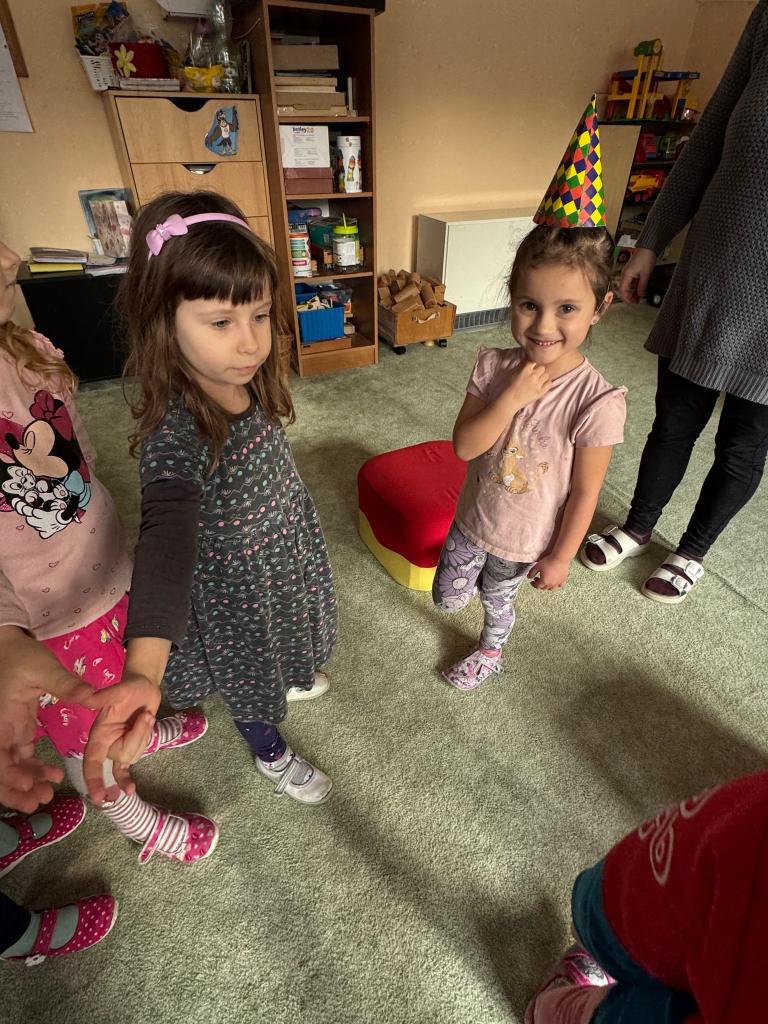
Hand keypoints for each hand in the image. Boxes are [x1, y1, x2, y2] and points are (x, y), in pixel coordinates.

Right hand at [0, 628, 98, 811]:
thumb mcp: (44, 668)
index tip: (30, 786)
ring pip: (10, 768)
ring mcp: (5, 732)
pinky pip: (19, 758)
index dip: (9, 778)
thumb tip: (94, 696)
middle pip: (0, 771)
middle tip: (40, 801)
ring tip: (48, 793)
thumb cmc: (22, 655)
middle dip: (15, 790)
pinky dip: (32, 770)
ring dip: (25, 784)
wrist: (10, 644)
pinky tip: (52, 776)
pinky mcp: (15, 731)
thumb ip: (67, 684)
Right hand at [82, 673, 159, 803]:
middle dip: (138, 737)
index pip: (93, 760)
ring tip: (146, 717)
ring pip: (132, 757)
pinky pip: (127, 766)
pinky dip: (126, 779)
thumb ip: (105, 696)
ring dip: (144, 737)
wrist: (144, 687)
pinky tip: (130, 790)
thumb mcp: (120, 689)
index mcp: (98, 733)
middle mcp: (106, 744)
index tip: (97, 796)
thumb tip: (88, 698)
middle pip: (122, 756)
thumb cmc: (130, 687)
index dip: (94, 778)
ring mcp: (117, 747)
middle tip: (146, 715)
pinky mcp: (129, 748)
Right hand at [504, 360, 551, 409]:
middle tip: (535, 375)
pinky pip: (549, 384)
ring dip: (543, 377)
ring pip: (546, 375)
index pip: (534, 362)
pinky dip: (547, 383)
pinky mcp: (540, 392)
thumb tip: (526, 362)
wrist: (510, 400)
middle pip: (542, 368)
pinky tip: (542, 385)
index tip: (531, 368)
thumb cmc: (508, 387)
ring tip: (538, 381)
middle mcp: (533, 375)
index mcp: (525, 369)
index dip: (533, 365)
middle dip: (539, 371)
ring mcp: (537, 384)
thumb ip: (521, 366)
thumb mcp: (512, 373)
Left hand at [528, 555, 570, 590]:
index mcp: (544, 581)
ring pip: (551, 589)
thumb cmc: (548, 562)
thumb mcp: (537, 566)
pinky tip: (555, 581)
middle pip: (544, 588)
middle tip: (538, 579)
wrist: (560, 558)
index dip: (533, 584)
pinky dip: (556, 585)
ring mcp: (558, 583)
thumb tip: (528, 577)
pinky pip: (560, 585)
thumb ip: (531, 573)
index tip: (532, 581)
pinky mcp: (563, 580)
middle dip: (539, 584)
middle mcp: (551, 584)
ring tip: (546, 581)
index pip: (537, 586)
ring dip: (547, 586)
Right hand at [618, 247, 656, 304]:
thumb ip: (642, 286)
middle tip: (637, 301)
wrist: (648, 247)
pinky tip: (639, 289)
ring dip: (632, 292)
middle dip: (629, 296)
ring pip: (627, 286)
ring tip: (639, 297)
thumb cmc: (646, 258)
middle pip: (623, 289)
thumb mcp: (645, 274)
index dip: (627, 298)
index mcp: (626, 275)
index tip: (633, 303)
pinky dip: (634, 287)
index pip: (623, 290)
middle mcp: (625, 274)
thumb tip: (641, 295)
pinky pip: (630, 282)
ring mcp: (628, 272)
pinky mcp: (631, 271)